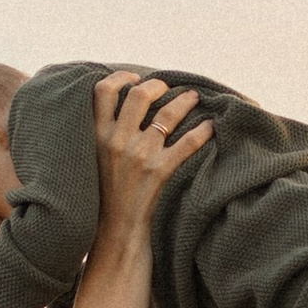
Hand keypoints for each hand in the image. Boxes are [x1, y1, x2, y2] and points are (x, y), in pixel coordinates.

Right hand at [90, 71, 211, 239]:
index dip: (120, 77)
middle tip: (168, 87)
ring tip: (194, 97)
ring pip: (167, 114)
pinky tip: (211, 126)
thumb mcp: (97, 158)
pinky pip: (188, 142)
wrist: (117, 230)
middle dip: (157, 85)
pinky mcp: (160, 171)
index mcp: (98, 135)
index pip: (102, 91)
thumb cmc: (108, 194)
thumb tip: (124, 107)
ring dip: (184, 101)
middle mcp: (117, 141)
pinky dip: (203, 131)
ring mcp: (140, 155)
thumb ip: (107, 133)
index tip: (134, 78)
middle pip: (138, 95)